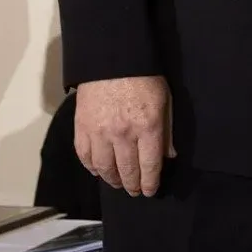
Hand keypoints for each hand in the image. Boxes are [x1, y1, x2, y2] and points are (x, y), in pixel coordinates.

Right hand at [75, 76, 173, 196]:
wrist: (111, 60)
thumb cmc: (144, 79)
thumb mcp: (165, 101)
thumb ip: (167, 131)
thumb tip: (169, 156)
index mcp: (147, 127)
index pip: (149, 165)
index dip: (150, 183)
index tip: (150, 191)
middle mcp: (122, 134)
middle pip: (127, 171)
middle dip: (132, 185)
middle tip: (134, 191)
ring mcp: (99, 133)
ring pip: (104, 169)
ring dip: (112, 180)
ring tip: (118, 183)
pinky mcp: (82, 128)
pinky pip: (85, 157)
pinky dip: (92, 168)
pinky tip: (98, 171)